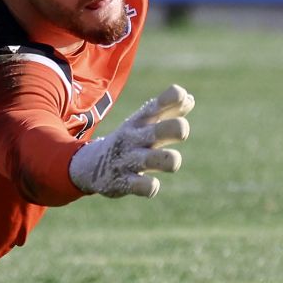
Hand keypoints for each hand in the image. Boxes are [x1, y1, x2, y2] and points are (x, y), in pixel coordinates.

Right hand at [69, 84, 194, 197]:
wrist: (92, 165)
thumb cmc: (130, 140)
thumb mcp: (144, 123)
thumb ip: (168, 110)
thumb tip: (190, 99)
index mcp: (141, 121)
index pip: (156, 105)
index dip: (171, 98)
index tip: (183, 96)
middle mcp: (134, 138)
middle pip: (158, 131)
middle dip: (177, 129)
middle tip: (183, 132)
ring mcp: (128, 160)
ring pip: (152, 160)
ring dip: (169, 160)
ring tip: (172, 160)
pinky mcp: (122, 182)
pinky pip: (142, 186)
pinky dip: (150, 187)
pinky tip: (151, 185)